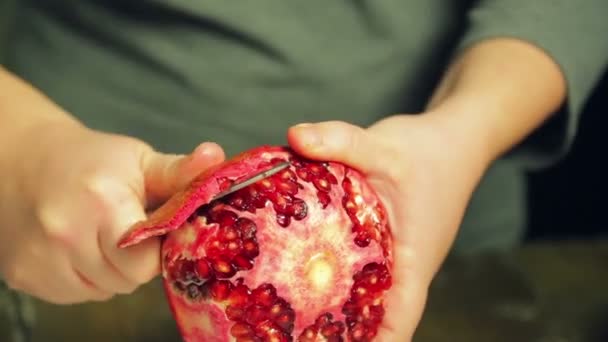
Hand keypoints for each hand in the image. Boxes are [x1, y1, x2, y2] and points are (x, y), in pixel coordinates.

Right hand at [0, 122, 224, 303]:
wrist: (25, 162)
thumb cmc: (91, 161)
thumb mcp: (139, 160)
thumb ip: (180, 171)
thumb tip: (215, 159)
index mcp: (101, 202)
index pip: (147, 260)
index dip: (161, 249)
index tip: (159, 232)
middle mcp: (66, 234)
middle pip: (127, 279)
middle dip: (139, 260)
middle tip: (130, 229)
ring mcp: (41, 259)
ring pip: (104, 290)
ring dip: (113, 270)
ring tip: (103, 235)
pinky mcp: (25, 275)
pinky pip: (77, 294)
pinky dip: (86, 277)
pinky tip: (80, 246)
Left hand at [287, 115, 489, 340]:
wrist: (454, 141)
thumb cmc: (430, 153)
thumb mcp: (384, 146)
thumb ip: (342, 141)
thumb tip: (295, 138)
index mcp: (412, 263)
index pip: (398, 323)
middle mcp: (401, 270)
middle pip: (371, 320)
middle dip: (336, 331)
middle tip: (287, 332)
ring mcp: (391, 259)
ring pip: (360, 297)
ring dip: (329, 307)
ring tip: (282, 312)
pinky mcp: (380, 245)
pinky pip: (353, 271)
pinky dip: (329, 276)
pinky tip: (292, 269)